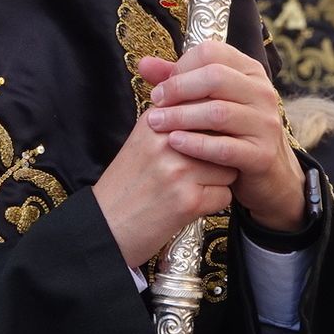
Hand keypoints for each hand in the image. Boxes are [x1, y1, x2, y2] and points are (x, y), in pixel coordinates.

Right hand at [94, 109, 238, 269]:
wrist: (104, 228)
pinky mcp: (188, 200)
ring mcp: (178, 170)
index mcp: (155, 120)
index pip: (206, 106)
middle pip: (222, 136)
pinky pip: (226, 194)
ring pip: (229, 166)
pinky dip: (213, 203)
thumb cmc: (128, 185)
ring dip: (218, 180)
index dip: (214, 126)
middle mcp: (167, 141)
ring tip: (191, 188)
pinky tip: (190, 206)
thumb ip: (174, 119)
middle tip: (200, 168)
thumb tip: (216, 104)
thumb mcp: (143, 140)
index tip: (208, 139)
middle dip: (219, 153)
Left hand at [143, 41, 306, 232]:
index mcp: (249, 71)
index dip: (181, 67)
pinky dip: (196, 144)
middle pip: (215, 77)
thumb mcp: (209, 102)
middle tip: (154, 104)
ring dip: (181, 117)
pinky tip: (175, 143)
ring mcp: (265, 123)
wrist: (267, 175)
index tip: (159, 87)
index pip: (212, 53)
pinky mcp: (263, 154)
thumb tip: (144, 63)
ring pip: (219, 112)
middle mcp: (262, 92)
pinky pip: (225, 147)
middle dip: (178, 89)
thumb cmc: (231, 133)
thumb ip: (178, 81)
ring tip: (155, 123)